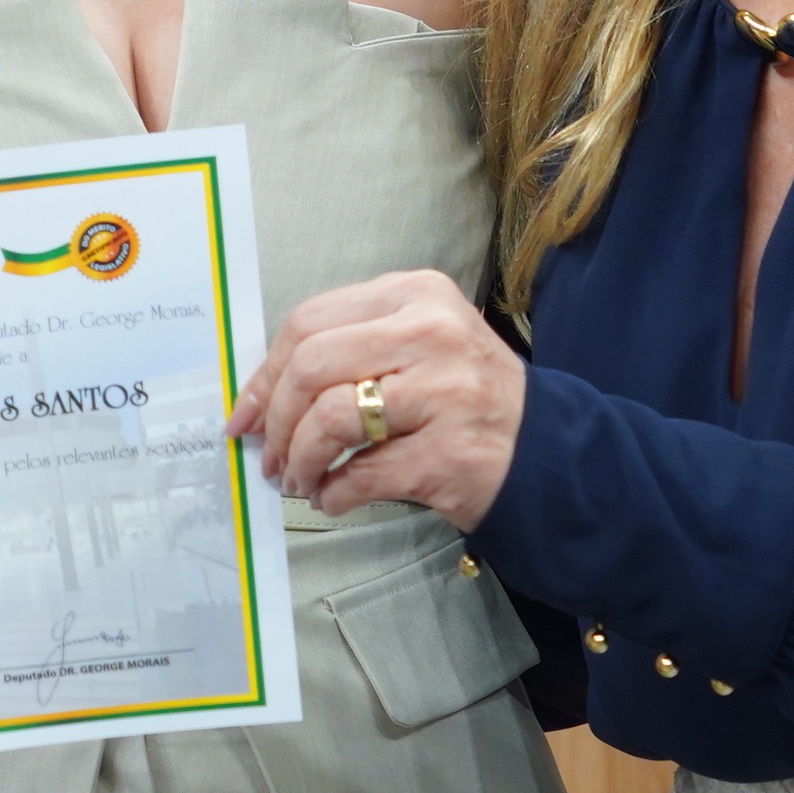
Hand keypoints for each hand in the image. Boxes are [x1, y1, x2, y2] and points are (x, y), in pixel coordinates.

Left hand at [228, 268, 527, 529]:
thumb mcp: (414, 346)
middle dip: (275, 419)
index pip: (309, 321)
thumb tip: (259, 395)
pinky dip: (335, 493)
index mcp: (415, 294)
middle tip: (268, 456)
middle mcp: (432, 333)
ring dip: (300, 460)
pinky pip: (363, 474)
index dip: (265, 373)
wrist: (549, 453)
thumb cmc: (464, 399)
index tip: (243, 412)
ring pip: (331, 419)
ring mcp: (446, 393)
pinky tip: (334, 498)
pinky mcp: (452, 452)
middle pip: (311, 365)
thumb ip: (347, 351)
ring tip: (301, 480)